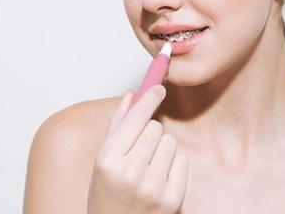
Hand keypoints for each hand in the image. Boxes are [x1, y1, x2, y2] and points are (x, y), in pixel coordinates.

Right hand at [87, 85, 188, 213]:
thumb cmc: (107, 192)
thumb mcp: (102, 158)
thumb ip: (117, 124)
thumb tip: (132, 94)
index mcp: (108, 160)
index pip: (136, 118)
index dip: (149, 98)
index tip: (159, 86)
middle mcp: (131, 173)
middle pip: (155, 128)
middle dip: (149, 133)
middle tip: (138, 151)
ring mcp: (153, 187)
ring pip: (170, 142)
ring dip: (161, 149)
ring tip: (147, 167)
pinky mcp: (172, 198)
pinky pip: (181, 160)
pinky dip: (172, 166)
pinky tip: (158, 179)